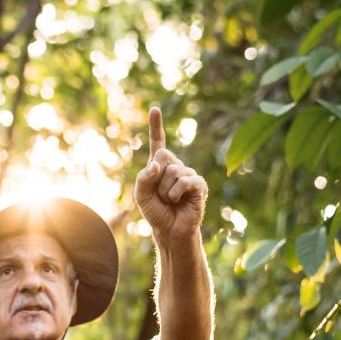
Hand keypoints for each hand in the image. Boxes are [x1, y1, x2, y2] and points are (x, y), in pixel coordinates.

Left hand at [135, 107, 206, 245]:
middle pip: (163, 155)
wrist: (169, 230)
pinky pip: (184, 181)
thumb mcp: (141, 195)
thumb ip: (143, 178)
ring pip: (172, 171)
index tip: (155, 109)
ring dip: (165, 190)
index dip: (156, 126)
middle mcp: (175, 166)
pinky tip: (178, 201)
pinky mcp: (199, 184)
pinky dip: (175, 193)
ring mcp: (189, 174)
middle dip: (156, 176)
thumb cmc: (156, 212)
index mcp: (160, 167)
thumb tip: (156, 165)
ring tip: (170, 201)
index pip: (158, 143)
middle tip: (160, 194)